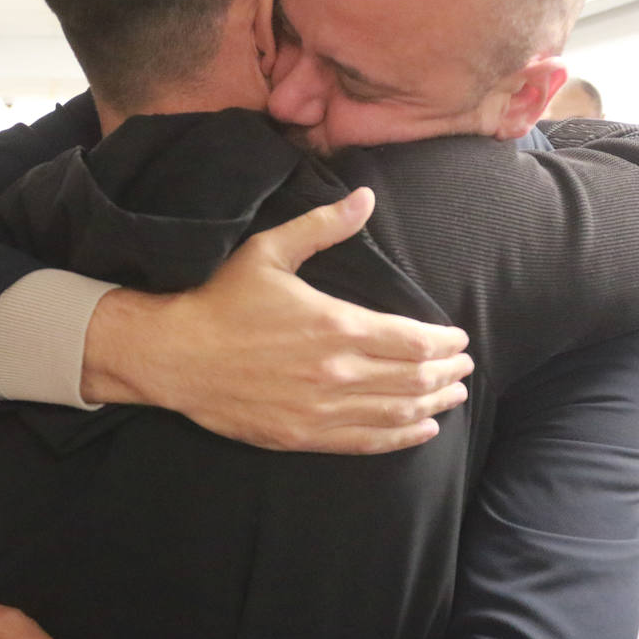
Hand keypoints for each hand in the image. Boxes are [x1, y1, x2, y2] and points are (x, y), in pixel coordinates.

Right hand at [80, 187, 472, 453]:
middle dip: (447, 372)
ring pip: (396, 411)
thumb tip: (365, 197)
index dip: (444, 342)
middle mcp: (337, 372)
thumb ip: (323, 226)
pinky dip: (401, 437)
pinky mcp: (302, 435)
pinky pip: (366, 441)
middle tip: (465, 366)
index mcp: (336, 325)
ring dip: (433, 404)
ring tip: (454, 396)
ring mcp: (321, 409)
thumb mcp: (270, 251)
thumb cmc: (221, 299)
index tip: (459, 339)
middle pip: (413, 378)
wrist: (173, 354)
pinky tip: (422, 430)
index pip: (412, 340)